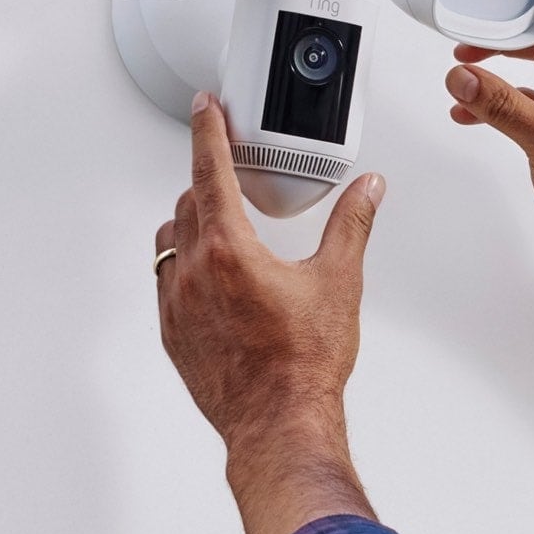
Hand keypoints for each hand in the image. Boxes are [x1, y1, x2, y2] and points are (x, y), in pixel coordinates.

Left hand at [154, 94, 385, 450]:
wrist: (280, 423)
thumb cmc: (304, 364)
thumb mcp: (339, 282)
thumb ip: (351, 225)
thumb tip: (367, 191)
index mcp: (230, 250)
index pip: (210, 170)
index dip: (207, 131)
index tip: (205, 109)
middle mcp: (194, 273)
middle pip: (189, 203)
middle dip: (208, 181)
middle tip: (232, 177)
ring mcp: (177, 305)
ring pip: (169, 241)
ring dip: (191, 223)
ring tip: (222, 228)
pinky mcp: (173, 334)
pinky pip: (166, 282)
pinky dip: (184, 266)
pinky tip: (213, 279)